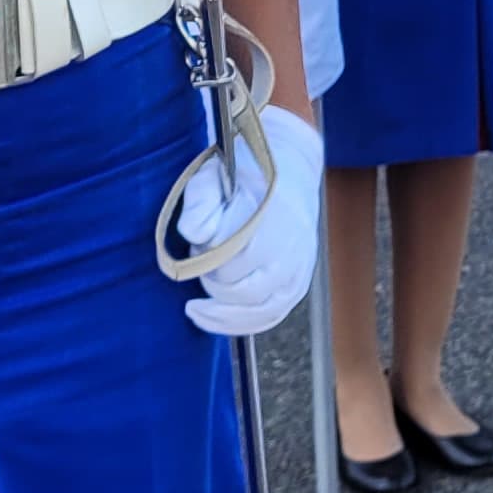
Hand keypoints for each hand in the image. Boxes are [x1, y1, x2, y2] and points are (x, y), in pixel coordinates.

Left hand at [177, 105, 322, 338]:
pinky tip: (217, 319)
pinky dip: (243, 324)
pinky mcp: (299, 283)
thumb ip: (200, 203)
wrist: (289, 168)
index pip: (228, 260)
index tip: (193, 248)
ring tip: (195, 309)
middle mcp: (289, 249)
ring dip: (223, 314)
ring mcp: (298, 269)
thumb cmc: (243, 174)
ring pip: (258, 310)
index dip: (203, 261)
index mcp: (269, 221)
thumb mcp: (213, 175)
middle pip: (241, 289)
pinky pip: (272, 316)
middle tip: (197, 266)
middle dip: (212, 284)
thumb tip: (196, 235)